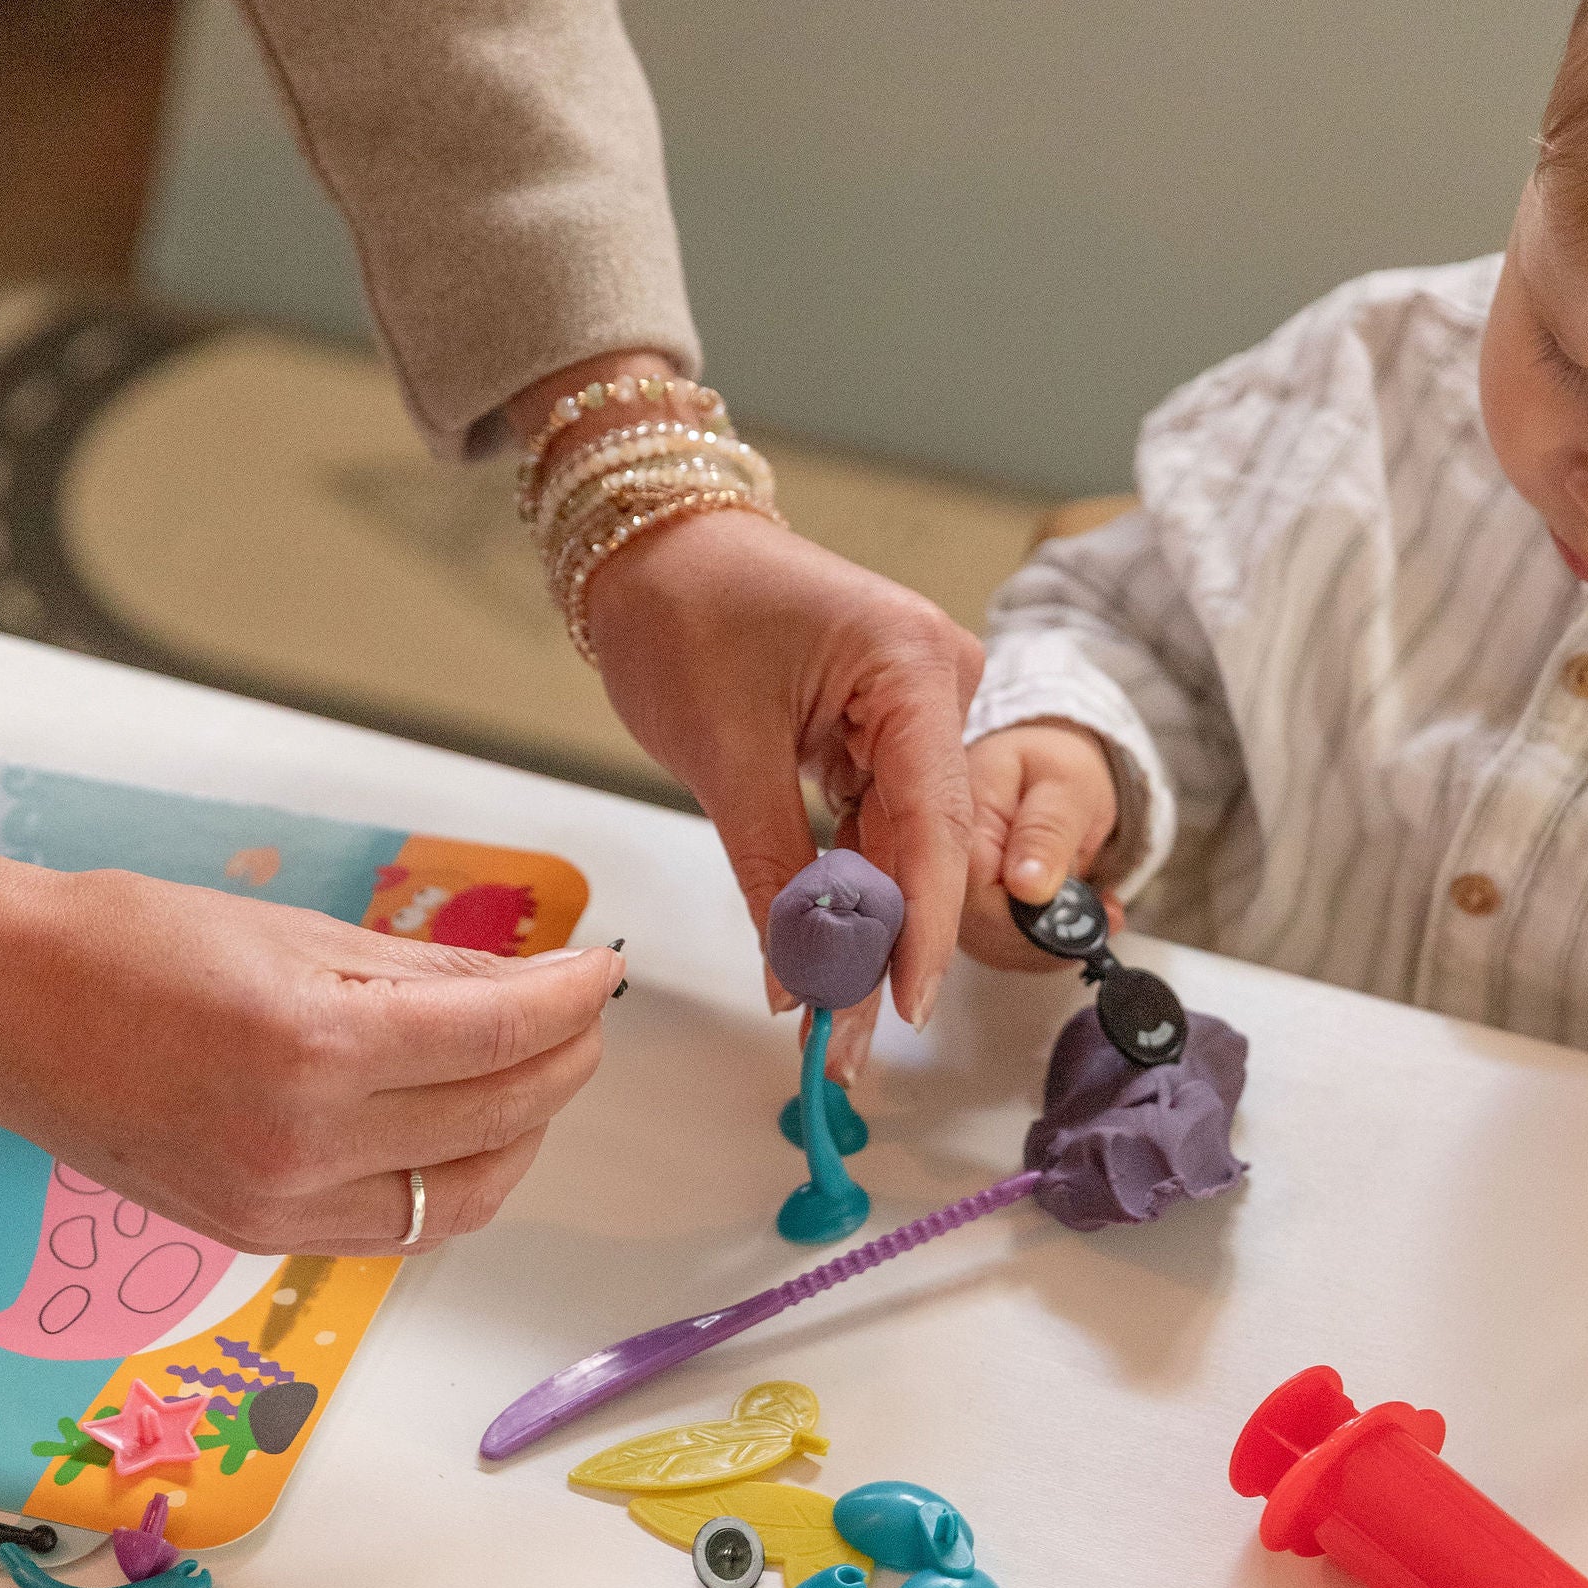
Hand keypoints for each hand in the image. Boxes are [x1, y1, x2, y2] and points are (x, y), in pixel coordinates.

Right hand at [0, 856, 616, 1254]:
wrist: (8, 1009)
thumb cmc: (129, 947)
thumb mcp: (295, 933)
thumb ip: (427, 973)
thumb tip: (533, 983)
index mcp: (314, 1045)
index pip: (499, 1033)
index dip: (570, 1000)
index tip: (599, 973)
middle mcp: (304, 1143)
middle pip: (498, 1117)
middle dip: (562, 1061)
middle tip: (578, 1015)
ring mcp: (282, 1206)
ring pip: (466, 1195)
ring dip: (523, 1136)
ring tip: (533, 1074)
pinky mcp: (263, 1238)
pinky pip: (401, 1228)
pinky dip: (454, 1180)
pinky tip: (465, 1129)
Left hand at [584, 511, 981, 1075]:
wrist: (650, 542)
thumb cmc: (681, 611)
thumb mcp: (722, 755)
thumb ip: (773, 873)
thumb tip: (800, 985)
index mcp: (912, 666)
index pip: (934, 825)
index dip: (921, 929)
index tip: (905, 1009)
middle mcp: (938, 683)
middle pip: (927, 847)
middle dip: (885, 951)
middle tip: (849, 1046)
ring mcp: (917, 707)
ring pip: (903, 849)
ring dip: (865, 934)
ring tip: (834, 1027)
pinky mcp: (886, 728)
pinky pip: (878, 827)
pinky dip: (850, 892)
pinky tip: (830, 964)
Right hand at [959, 722, 1123, 971]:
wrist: (1049, 777)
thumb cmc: (1055, 771)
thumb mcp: (1067, 786)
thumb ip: (1048, 832)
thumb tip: (1026, 886)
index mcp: (955, 815)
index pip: (970, 889)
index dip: (1022, 917)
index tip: (1069, 914)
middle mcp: (943, 861)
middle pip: (979, 928)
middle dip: (1047, 934)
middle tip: (1100, 913)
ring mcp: (953, 895)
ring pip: (995, 947)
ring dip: (1054, 944)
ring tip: (1095, 910)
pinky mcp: (972, 917)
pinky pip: (1006, 950)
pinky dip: (1051, 946)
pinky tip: (1075, 919)